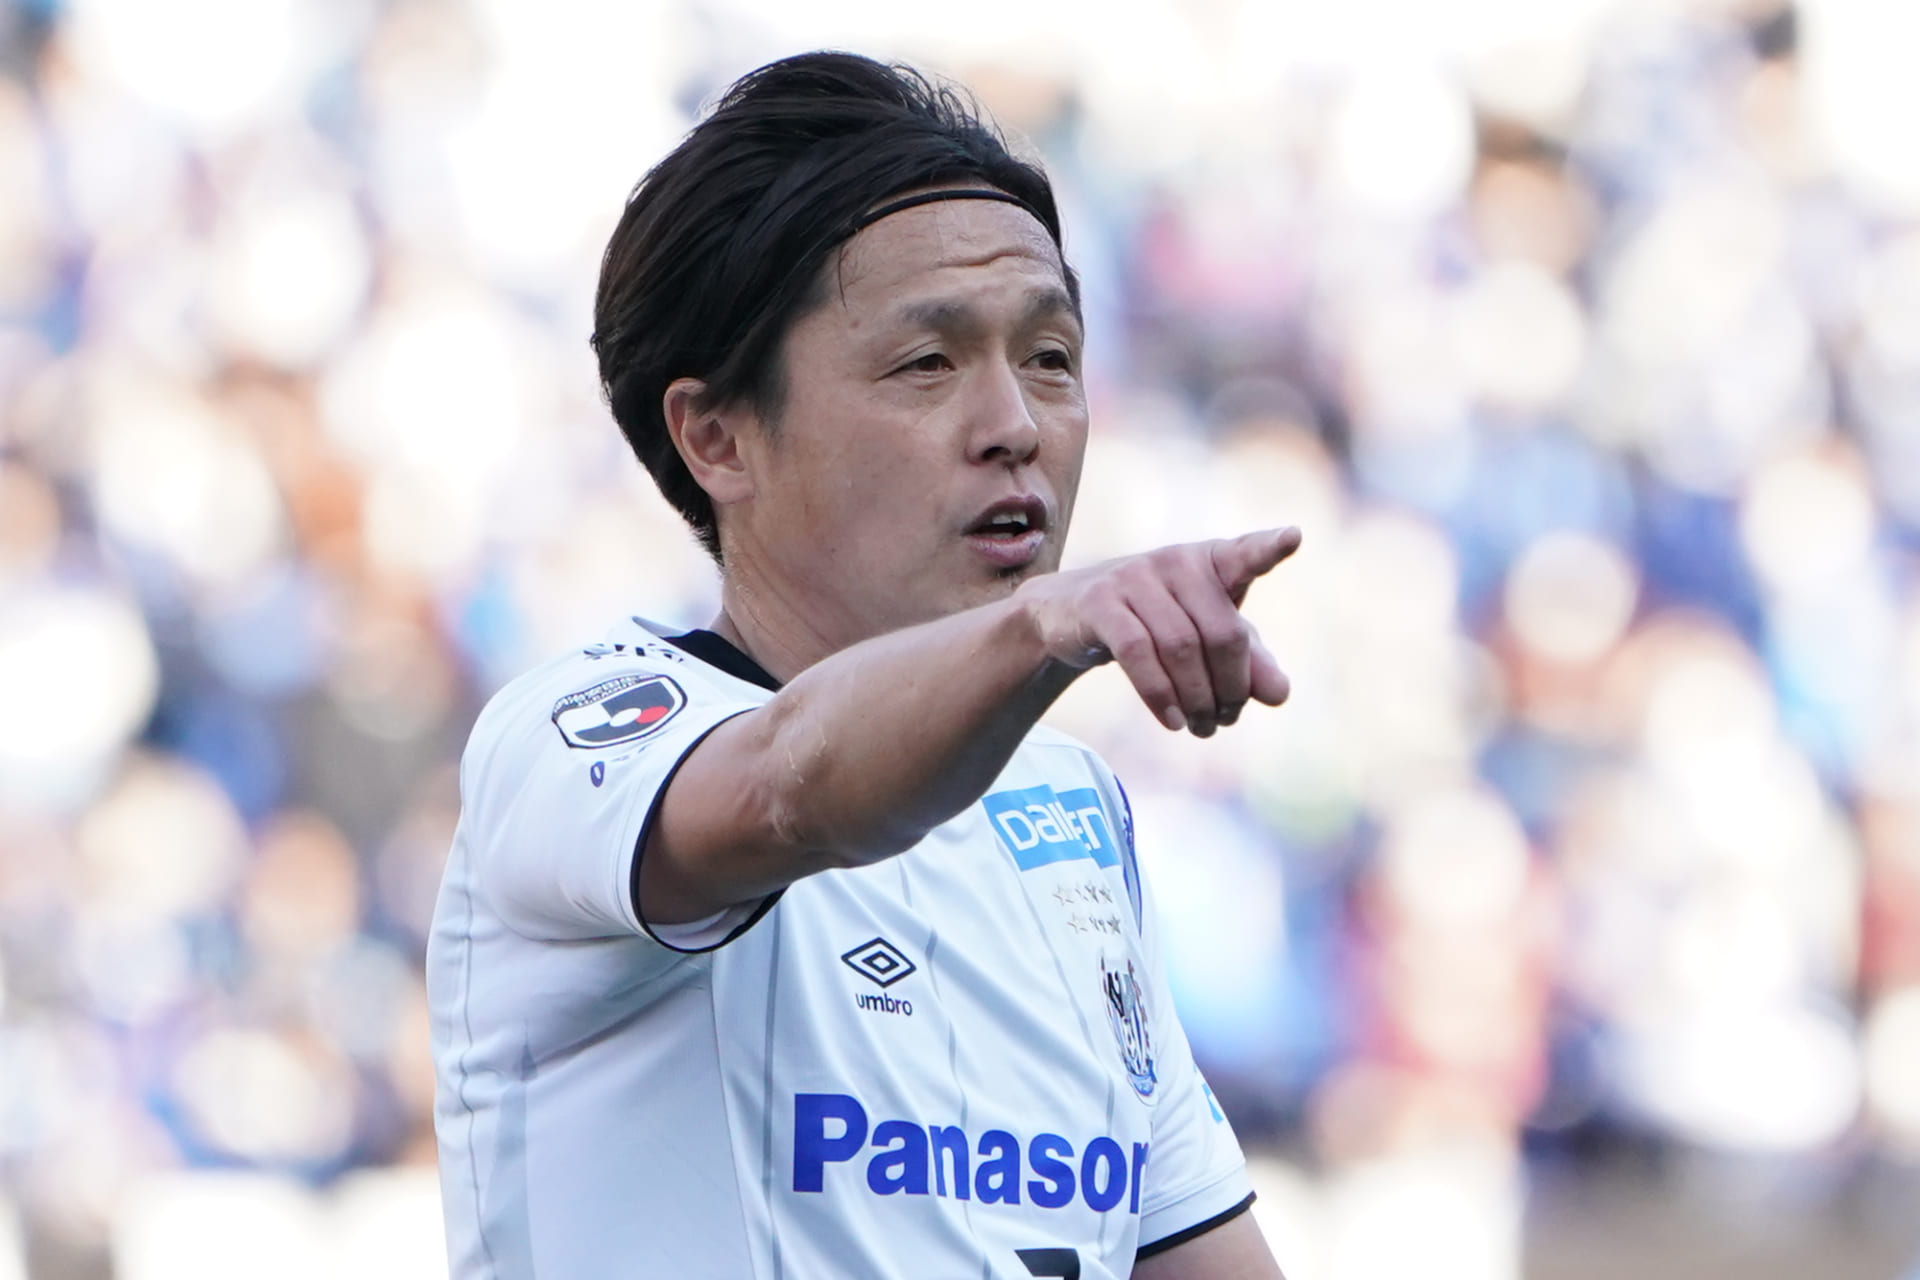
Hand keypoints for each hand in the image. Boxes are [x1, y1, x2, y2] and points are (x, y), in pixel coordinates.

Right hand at [1014, 527, 1300, 736]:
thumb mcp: (1206, 640)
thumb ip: (1248, 663)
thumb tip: (1279, 694)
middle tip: (1226, 720)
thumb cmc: (1153, 623)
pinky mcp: (1100, 601)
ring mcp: (1134, 576)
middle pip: (1223, 634)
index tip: (1293, 538)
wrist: (1069, 614)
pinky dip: (1160, 694)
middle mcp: (1175, 561)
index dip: (1268, 548)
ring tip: (1201, 728)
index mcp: (1210, 561)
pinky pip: (1139, 654)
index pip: (1245, 554)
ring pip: (1182, 648)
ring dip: (1197, 700)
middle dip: (1231, 688)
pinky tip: (1172, 721)